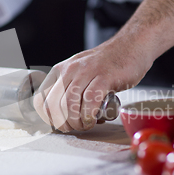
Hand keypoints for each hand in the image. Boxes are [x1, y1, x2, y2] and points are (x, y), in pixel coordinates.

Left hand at [33, 0, 173, 131]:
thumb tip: (61, 115)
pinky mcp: (104, 76)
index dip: (48, 117)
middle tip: (74, 128)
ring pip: (71, 103)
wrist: (131, 46)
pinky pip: (90, 99)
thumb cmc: (108, 65)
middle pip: (55, 104)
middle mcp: (70, 69)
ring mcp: (87, 71)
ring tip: (85, 125)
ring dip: (76, 121)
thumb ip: (69, 88)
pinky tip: (93, 119)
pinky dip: (89, 114)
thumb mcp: (80, 72)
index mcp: (61, 70)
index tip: (59, 125)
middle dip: (63, 123)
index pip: (42, 98)